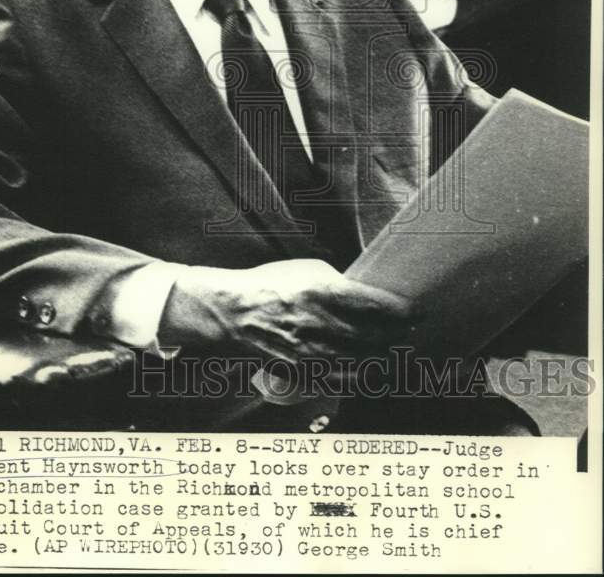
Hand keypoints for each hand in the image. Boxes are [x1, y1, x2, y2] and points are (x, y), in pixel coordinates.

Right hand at [158, 258, 412, 361]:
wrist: (233, 312)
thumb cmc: (272, 284)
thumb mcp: (308, 270)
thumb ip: (340, 284)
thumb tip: (370, 296)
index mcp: (322, 291)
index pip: (377, 306)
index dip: (405, 312)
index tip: (419, 313)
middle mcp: (319, 323)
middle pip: (376, 338)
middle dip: (400, 336)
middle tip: (411, 331)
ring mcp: (311, 353)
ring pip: (365, 363)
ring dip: (387, 358)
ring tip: (397, 350)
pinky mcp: (303, 373)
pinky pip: (344, 381)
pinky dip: (364, 377)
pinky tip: (374, 370)